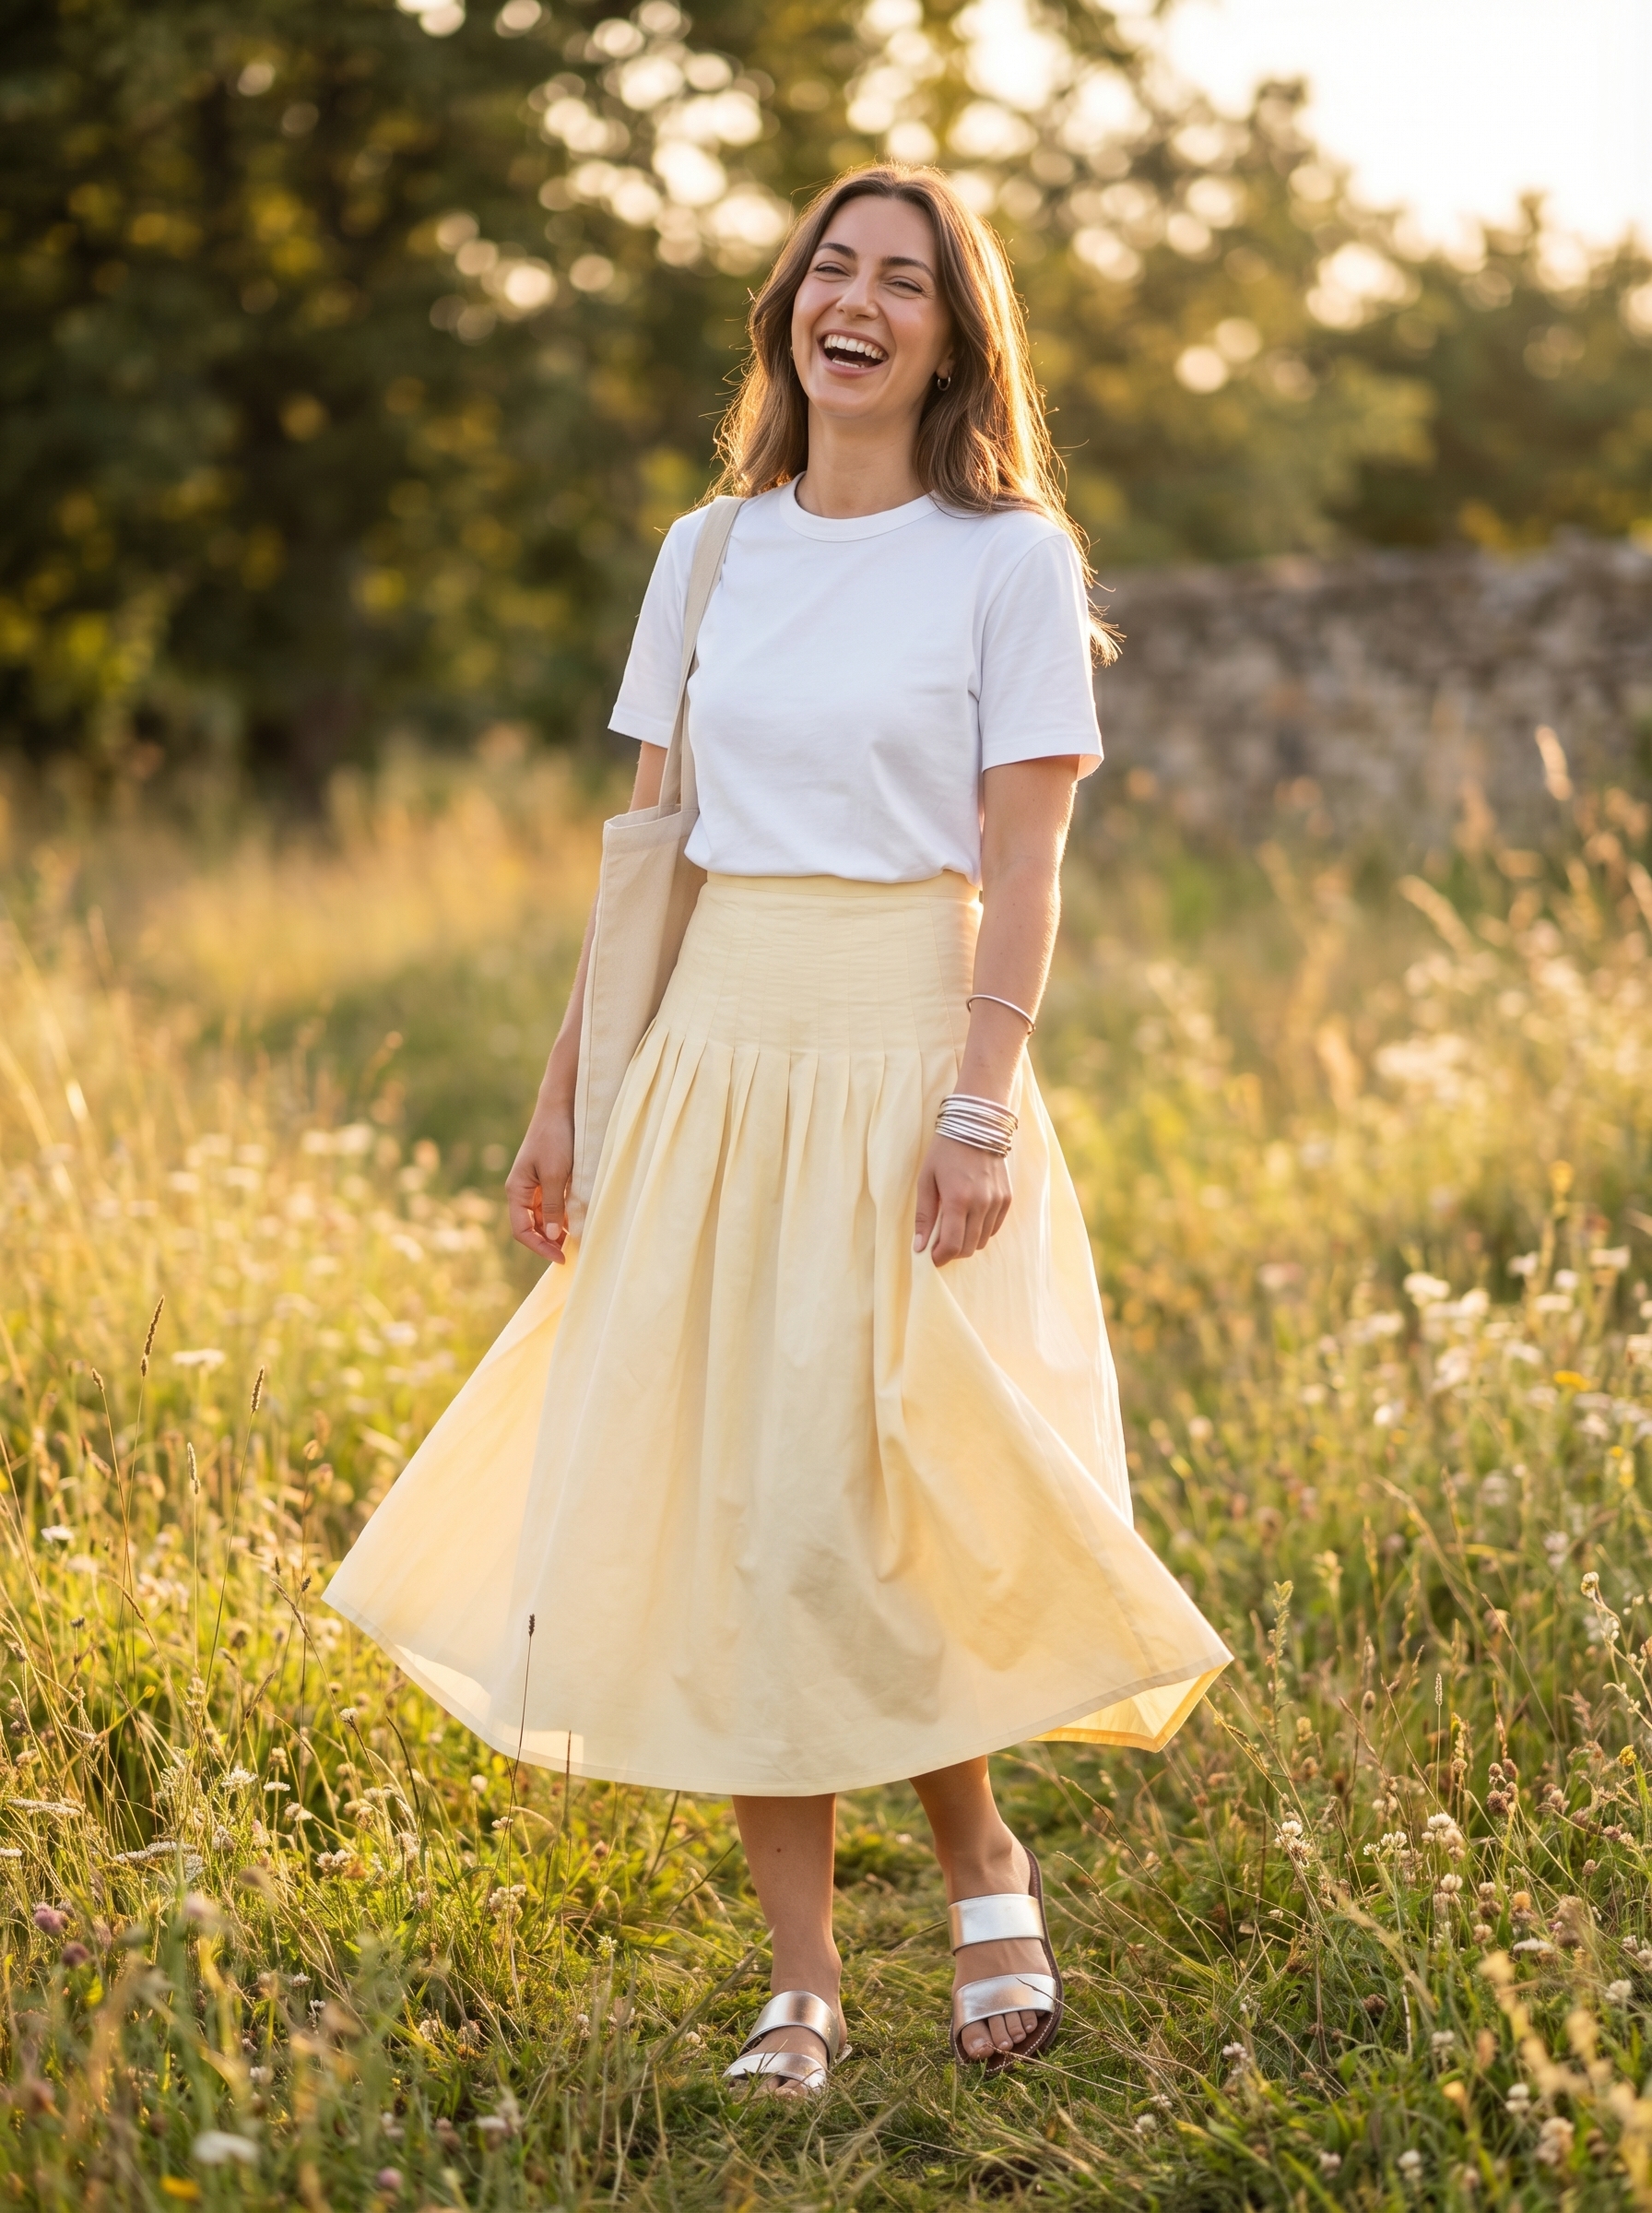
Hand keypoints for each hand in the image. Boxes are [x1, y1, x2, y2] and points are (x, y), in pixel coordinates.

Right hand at [506, 1096, 573, 1262]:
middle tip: (571, 1253)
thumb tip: (553, 1237)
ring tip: (578, 1240)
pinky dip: (564, 1216)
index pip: (521, 1230)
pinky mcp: (549, 1178)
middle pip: (532, 1227)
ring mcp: (535, 1185)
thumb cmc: (554, 1138)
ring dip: (558, 1230)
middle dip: (549, 1242)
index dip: (540, 1247)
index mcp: (516, 1190)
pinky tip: (579, 1221)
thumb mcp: (555, 1175)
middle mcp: (522, 1191)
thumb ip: (554, 1207)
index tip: (561, 1258)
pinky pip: (553, 1205)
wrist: (561, 1108)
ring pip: (544, 1218)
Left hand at [913, 1135, 1010, 1265]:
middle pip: (968, 1247)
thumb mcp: (926, 1180)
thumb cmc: (945, 1152)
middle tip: (939, 1244)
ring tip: (954, 1227)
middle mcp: (981, 1203)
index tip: (930, 1257)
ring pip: (982, 1241)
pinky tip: (969, 1218)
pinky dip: (980, 1231)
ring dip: (966, 1242)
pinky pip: (993, 1228)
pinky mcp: (1007, 1199)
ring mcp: (997, 1202)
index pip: (953, 1245)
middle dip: (951, 1252)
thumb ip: (924, 1216)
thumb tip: (919, 1247)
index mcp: (958, 1199)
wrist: (977, 1127)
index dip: (940, 1257)